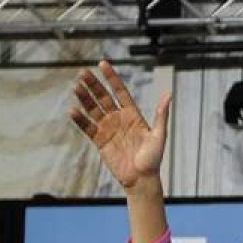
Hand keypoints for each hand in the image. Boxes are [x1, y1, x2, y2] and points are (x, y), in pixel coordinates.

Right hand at [69, 60, 171, 189]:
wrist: (141, 178)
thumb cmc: (153, 158)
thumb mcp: (159, 135)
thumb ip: (161, 115)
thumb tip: (169, 95)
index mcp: (133, 114)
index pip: (120, 91)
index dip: (112, 77)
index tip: (102, 64)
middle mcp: (119, 118)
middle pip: (103, 97)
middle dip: (93, 85)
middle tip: (83, 72)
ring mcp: (108, 129)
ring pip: (93, 109)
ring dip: (84, 98)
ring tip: (76, 87)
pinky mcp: (100, 141)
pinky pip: (88, 128)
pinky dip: (80, 120)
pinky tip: (73, 111)